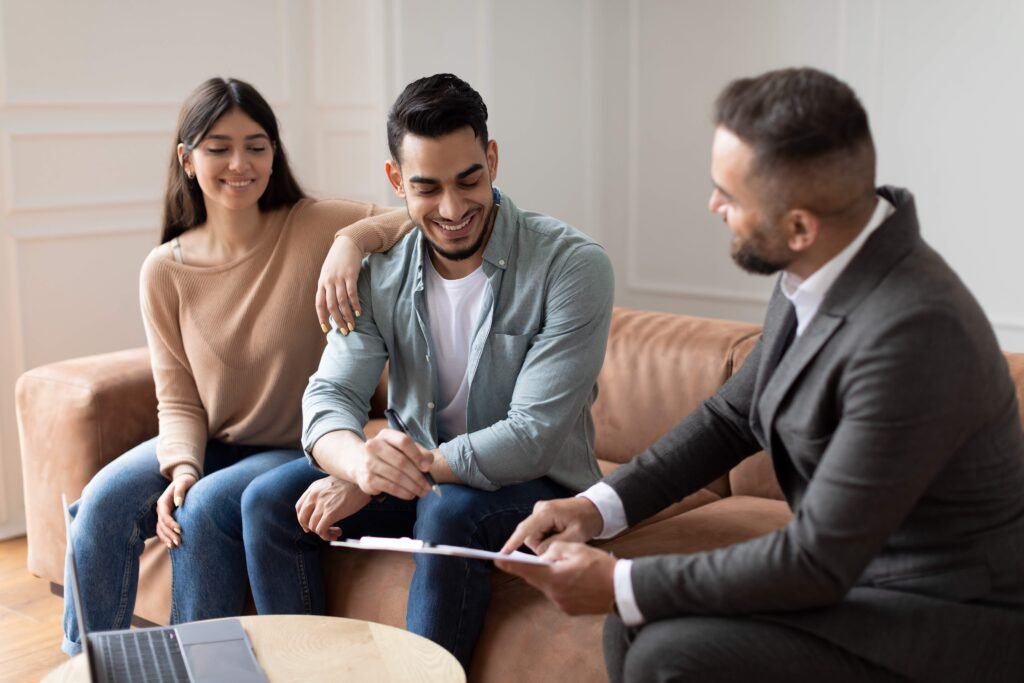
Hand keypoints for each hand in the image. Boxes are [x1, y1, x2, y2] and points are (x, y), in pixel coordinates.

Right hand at [155, 474, 195, 547]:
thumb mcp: (183, 482)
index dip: (171, 523)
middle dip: (170, 534)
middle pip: (162, 525)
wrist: (184, 481)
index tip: (180, 529)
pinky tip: (171, 544)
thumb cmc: (185, 481)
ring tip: (175, 546)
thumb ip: (180, 491)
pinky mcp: (166, 518)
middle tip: (179, 541)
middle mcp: (161, 509)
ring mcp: (162, 514)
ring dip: (166, 538)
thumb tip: (178, 503)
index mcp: (163, 501)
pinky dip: (166, 537)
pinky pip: (163, 530)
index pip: (164, 515)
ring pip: (161, 529)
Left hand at [295, 476, 371, 541]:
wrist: (363, 480)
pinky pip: (321, 530)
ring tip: (335, 532)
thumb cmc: (352, 483)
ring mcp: (321, 504)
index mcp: (314, 488)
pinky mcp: (330, 512)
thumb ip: (323, 494)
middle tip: (320, 532)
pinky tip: (337, 533)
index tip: (308, 525)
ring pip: (313, 526)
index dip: (302, 519)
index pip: (299, 507)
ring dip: (323, 533)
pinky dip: (327, 536)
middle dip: (310, 528)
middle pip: (302, 518)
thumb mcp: (332, 484)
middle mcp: (314, 495)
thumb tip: (322, 509)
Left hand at [316, 235, 364, 335]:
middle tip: (344, 331)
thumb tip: (331, 304)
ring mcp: (339, 278)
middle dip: (337, 320)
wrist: (348, 242)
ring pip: (341, 302)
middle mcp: (329, 281)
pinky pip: (352, 294)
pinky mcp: (350, 275)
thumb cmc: (339, 259)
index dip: (322, 317)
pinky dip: (355, 305)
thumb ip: (328, 286)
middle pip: (331, 306)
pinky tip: (359, 312)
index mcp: (322, 282)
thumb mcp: (329, 272)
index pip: (319, 304)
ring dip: (347, 316)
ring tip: (352, 325)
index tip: (326, 329)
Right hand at [346, 429, 434, 499]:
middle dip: (418, 476)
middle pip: (401, 461)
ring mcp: (369, 463)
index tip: (427, 467)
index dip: (417, 455)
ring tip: (422, 492)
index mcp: (385, 435)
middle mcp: (374, 446)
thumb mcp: (401, 448)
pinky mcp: (367, 479)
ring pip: (396, 476)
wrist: (358, 461)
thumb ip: (418, 451)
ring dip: (413, 486)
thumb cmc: (387, 454)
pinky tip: (410, 494)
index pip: (403, 441)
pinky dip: (403, 492)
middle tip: (428, 486)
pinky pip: (390, 487)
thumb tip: (428, 463)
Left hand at [496, 541, 616, 615]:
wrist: (622, 590)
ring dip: (551, 576)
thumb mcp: (577, 549)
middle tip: (529, 558)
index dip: (510, 565)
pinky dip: (561, 585)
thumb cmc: (601, 567)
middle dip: (534, 568)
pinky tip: (574, 579)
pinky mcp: (570, 610)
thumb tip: (545, 555)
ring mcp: (562, 604)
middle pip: (536, 579)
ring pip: (548, 586)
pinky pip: (559, 594)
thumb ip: (555, 549)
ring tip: (565, 566)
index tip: (496, 560)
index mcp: (554, 577)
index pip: (526, 570)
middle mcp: (555, 594)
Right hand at [501, 497, 603, 555]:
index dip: (513, 542)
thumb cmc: (586, 520)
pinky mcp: (541, 516)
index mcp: (546, 513)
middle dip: (542, 546)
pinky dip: (547, 538)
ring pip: (533, 537)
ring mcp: (539, 512)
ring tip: (563, 536)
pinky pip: (538, 533)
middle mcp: (539, 510)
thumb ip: (555, 546)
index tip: (503, 554)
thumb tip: (539, 554)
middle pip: (529, 537)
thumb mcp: (574, 536)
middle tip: (562, 543)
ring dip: (545, 542)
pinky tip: (560, 534)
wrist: (594, 508)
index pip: (525, 530)